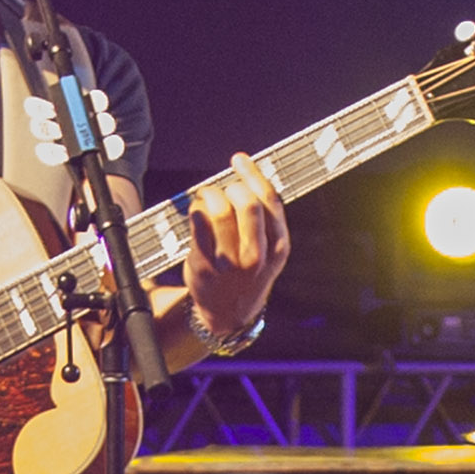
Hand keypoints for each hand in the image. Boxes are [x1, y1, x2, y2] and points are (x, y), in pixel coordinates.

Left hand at [187, 170, 289, 346]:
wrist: (228, 314)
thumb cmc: (247, 273)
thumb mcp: (268, 251)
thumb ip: (264, 219)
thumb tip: (246, 176)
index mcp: (278, 247)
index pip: (270, 200)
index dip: (253, 174)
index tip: (239, 159)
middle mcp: (257, 256)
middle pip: (247, 202)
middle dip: (231, 187)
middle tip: (223, 190)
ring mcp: (230, 263)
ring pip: (219, 210)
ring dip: (210, 195)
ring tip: (206, 199)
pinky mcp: (204, 265)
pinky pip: (198, 223)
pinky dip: (195, 209)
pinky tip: (196, 211)